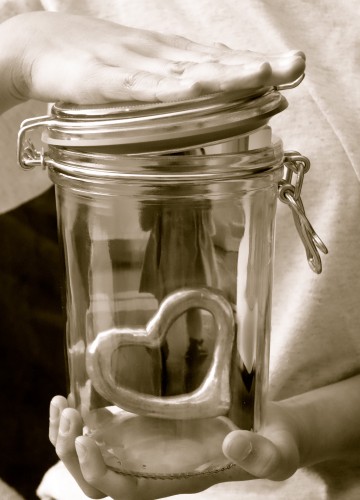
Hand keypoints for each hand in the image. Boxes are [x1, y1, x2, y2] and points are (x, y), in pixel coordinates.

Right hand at [0, 11, 304, 111]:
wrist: (38, 48)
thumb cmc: (96, 64)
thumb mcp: (143, 75)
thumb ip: (174, 88)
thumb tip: (209, 100)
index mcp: (169, 61)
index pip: (220, 59)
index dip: (257, 64)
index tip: (293, 69)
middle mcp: (158, 59)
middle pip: (212, 62)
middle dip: (255, 66)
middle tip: (294, 66)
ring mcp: (132, 69)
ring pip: (181, 72)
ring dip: (221, 74)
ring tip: (258, 72)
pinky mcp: (101, 83)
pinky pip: (134, 88)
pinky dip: (163, 89)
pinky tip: (189, 89)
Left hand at [49, 396, 301, 498]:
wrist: (267, 425)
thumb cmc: (274, 443)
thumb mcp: (277, 451)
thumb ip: (261, 455)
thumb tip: (232, 445)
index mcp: (176, 478)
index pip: (125, 491)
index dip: (98, 474)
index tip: (84, 442)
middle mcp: (153, 465)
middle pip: (96, 477)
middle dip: (71, 452)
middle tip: (68, 414)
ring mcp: (147, 443)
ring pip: (94, 450)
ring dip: (69, 432)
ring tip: (62, 402)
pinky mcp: (147, 420)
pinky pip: (105, 425)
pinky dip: (84, 412)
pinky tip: (77, 389)